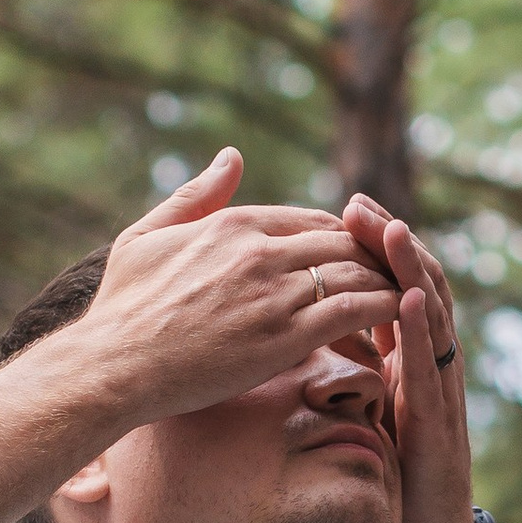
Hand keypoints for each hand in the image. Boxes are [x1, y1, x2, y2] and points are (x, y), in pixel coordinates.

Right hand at [75, 151, 395, 421]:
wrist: (113, 367)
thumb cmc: (122, 308)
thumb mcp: (146, 236)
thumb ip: (195, 194)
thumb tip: (233, 156)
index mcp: (234, 223)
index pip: (313, 220)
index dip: (343, 239)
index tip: (358, 258)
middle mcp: (261, 250)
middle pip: (343, 242)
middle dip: (375, 259)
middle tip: (397, 280)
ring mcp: (275, 293)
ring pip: (356, 273)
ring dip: (387, 284)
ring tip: (409, 300)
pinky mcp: (286, 337)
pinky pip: (355, 311)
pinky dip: (384, 311)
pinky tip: (398, 324)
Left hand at [343, 196, 472, 522]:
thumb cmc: (388, 468)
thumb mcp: (360, 405)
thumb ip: (345, 364)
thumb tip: (299, 323)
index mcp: (408, 355)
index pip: (393, 284)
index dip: (375, 245)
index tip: (347, 205)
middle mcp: (430, 363)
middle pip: (416, 286)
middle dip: (391, 243)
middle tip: (362, 204)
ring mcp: (440, 390)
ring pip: (432, 319)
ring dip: (411, 272)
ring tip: (391, 231)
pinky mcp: (439, 425)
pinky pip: (430, 370)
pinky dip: (422, 332)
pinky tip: (409, 300)